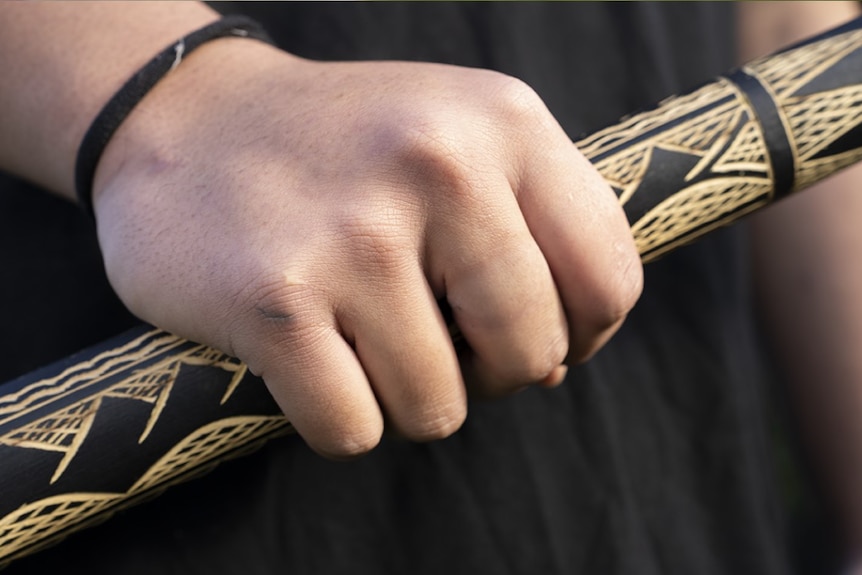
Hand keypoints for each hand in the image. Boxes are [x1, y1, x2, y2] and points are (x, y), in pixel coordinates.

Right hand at [91, 39, 641, 457]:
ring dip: (403, 394)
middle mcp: (439, 165)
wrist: (186, 121)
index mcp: (505, 122)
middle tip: (434, 335)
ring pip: (439, 409)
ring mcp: (356, 235)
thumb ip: (529, 229)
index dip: (579, 332)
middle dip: (489, 373)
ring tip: (358, 331)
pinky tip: (308, 355)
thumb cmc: (341, 148)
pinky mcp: (277, 300)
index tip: (526, 332)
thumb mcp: (456, 134)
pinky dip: (336, 416)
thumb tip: (561, 362)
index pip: (607, 279)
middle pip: (531, 354)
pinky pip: (353, 430)